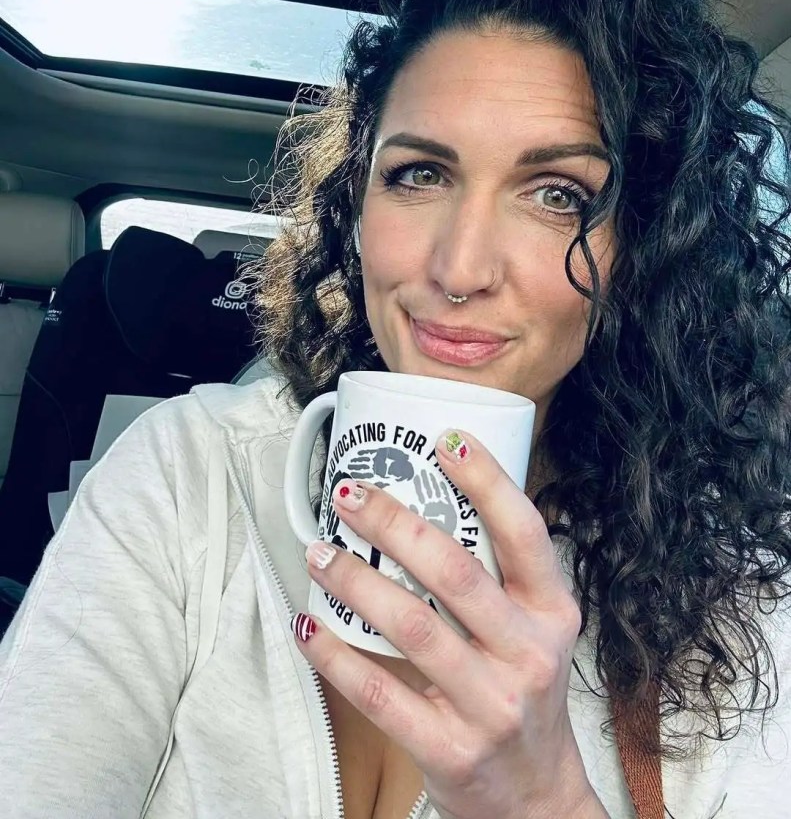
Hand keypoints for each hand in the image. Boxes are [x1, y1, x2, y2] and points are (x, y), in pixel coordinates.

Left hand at [292, 430, 605, 818]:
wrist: (537, 797)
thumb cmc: (525, 690)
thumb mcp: (536, 630)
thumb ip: (498, 576)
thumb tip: (428, 499)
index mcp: (553, 613)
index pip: (524, 533)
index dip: (486, 481)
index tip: (444, 441)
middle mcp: (529, 655)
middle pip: (454, 573)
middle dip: (394, 523)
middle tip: (350, 494)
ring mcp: (491, 706)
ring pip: (411, 627)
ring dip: (355, 581)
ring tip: (319, 550)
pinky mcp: (449, 750)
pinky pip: (379, 694)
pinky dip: (335, 655)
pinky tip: (307, 624)